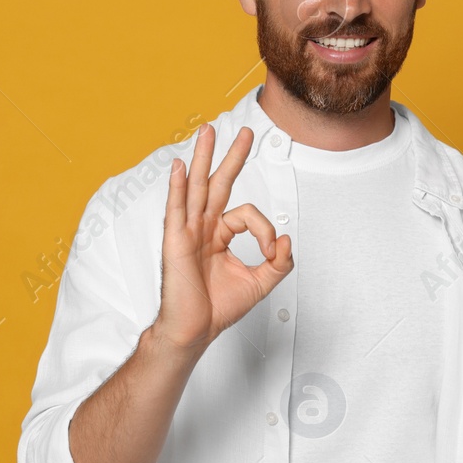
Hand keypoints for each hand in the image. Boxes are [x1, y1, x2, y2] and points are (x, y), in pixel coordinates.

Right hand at [151, 123, 292, 354]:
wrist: (194, 330)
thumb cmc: (217, 308)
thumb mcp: (259, 283)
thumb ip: (278, 262)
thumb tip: (286, 239)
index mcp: (219, 235)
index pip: (246, 214)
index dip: (264, 228)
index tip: (272, 248)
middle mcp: (202, 228)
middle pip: (218, 184)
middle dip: (232, 157)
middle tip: (245, 132)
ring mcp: (187, 232)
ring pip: (198, 188)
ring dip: (203, 157)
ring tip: (208, 131)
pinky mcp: (176, 242)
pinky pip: (177, 209)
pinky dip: (178, 187)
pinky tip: (180, 168)